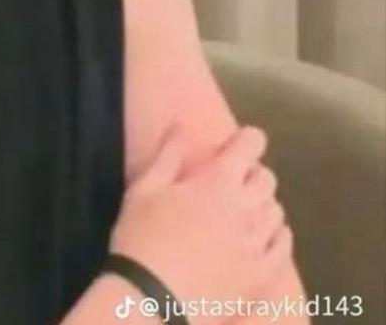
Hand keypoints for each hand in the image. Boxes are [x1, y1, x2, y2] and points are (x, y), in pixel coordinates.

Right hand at [108, 123, 292, 323]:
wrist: (152, 301)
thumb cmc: (141, 237)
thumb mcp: (144, 189)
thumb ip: (168, 154)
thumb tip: (181, 125)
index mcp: (217, 182)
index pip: (251, 145)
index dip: (246, 139)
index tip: (236, 144)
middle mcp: (246, 208)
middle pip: (267, 178)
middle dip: (251, 172)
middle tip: (230, 181)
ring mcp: (257, 245)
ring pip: (277, 212)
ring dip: (262, 204)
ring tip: (242, 212)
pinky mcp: (262, 276)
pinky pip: (284, 248)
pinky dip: (275, 237)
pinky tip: (259, 239)